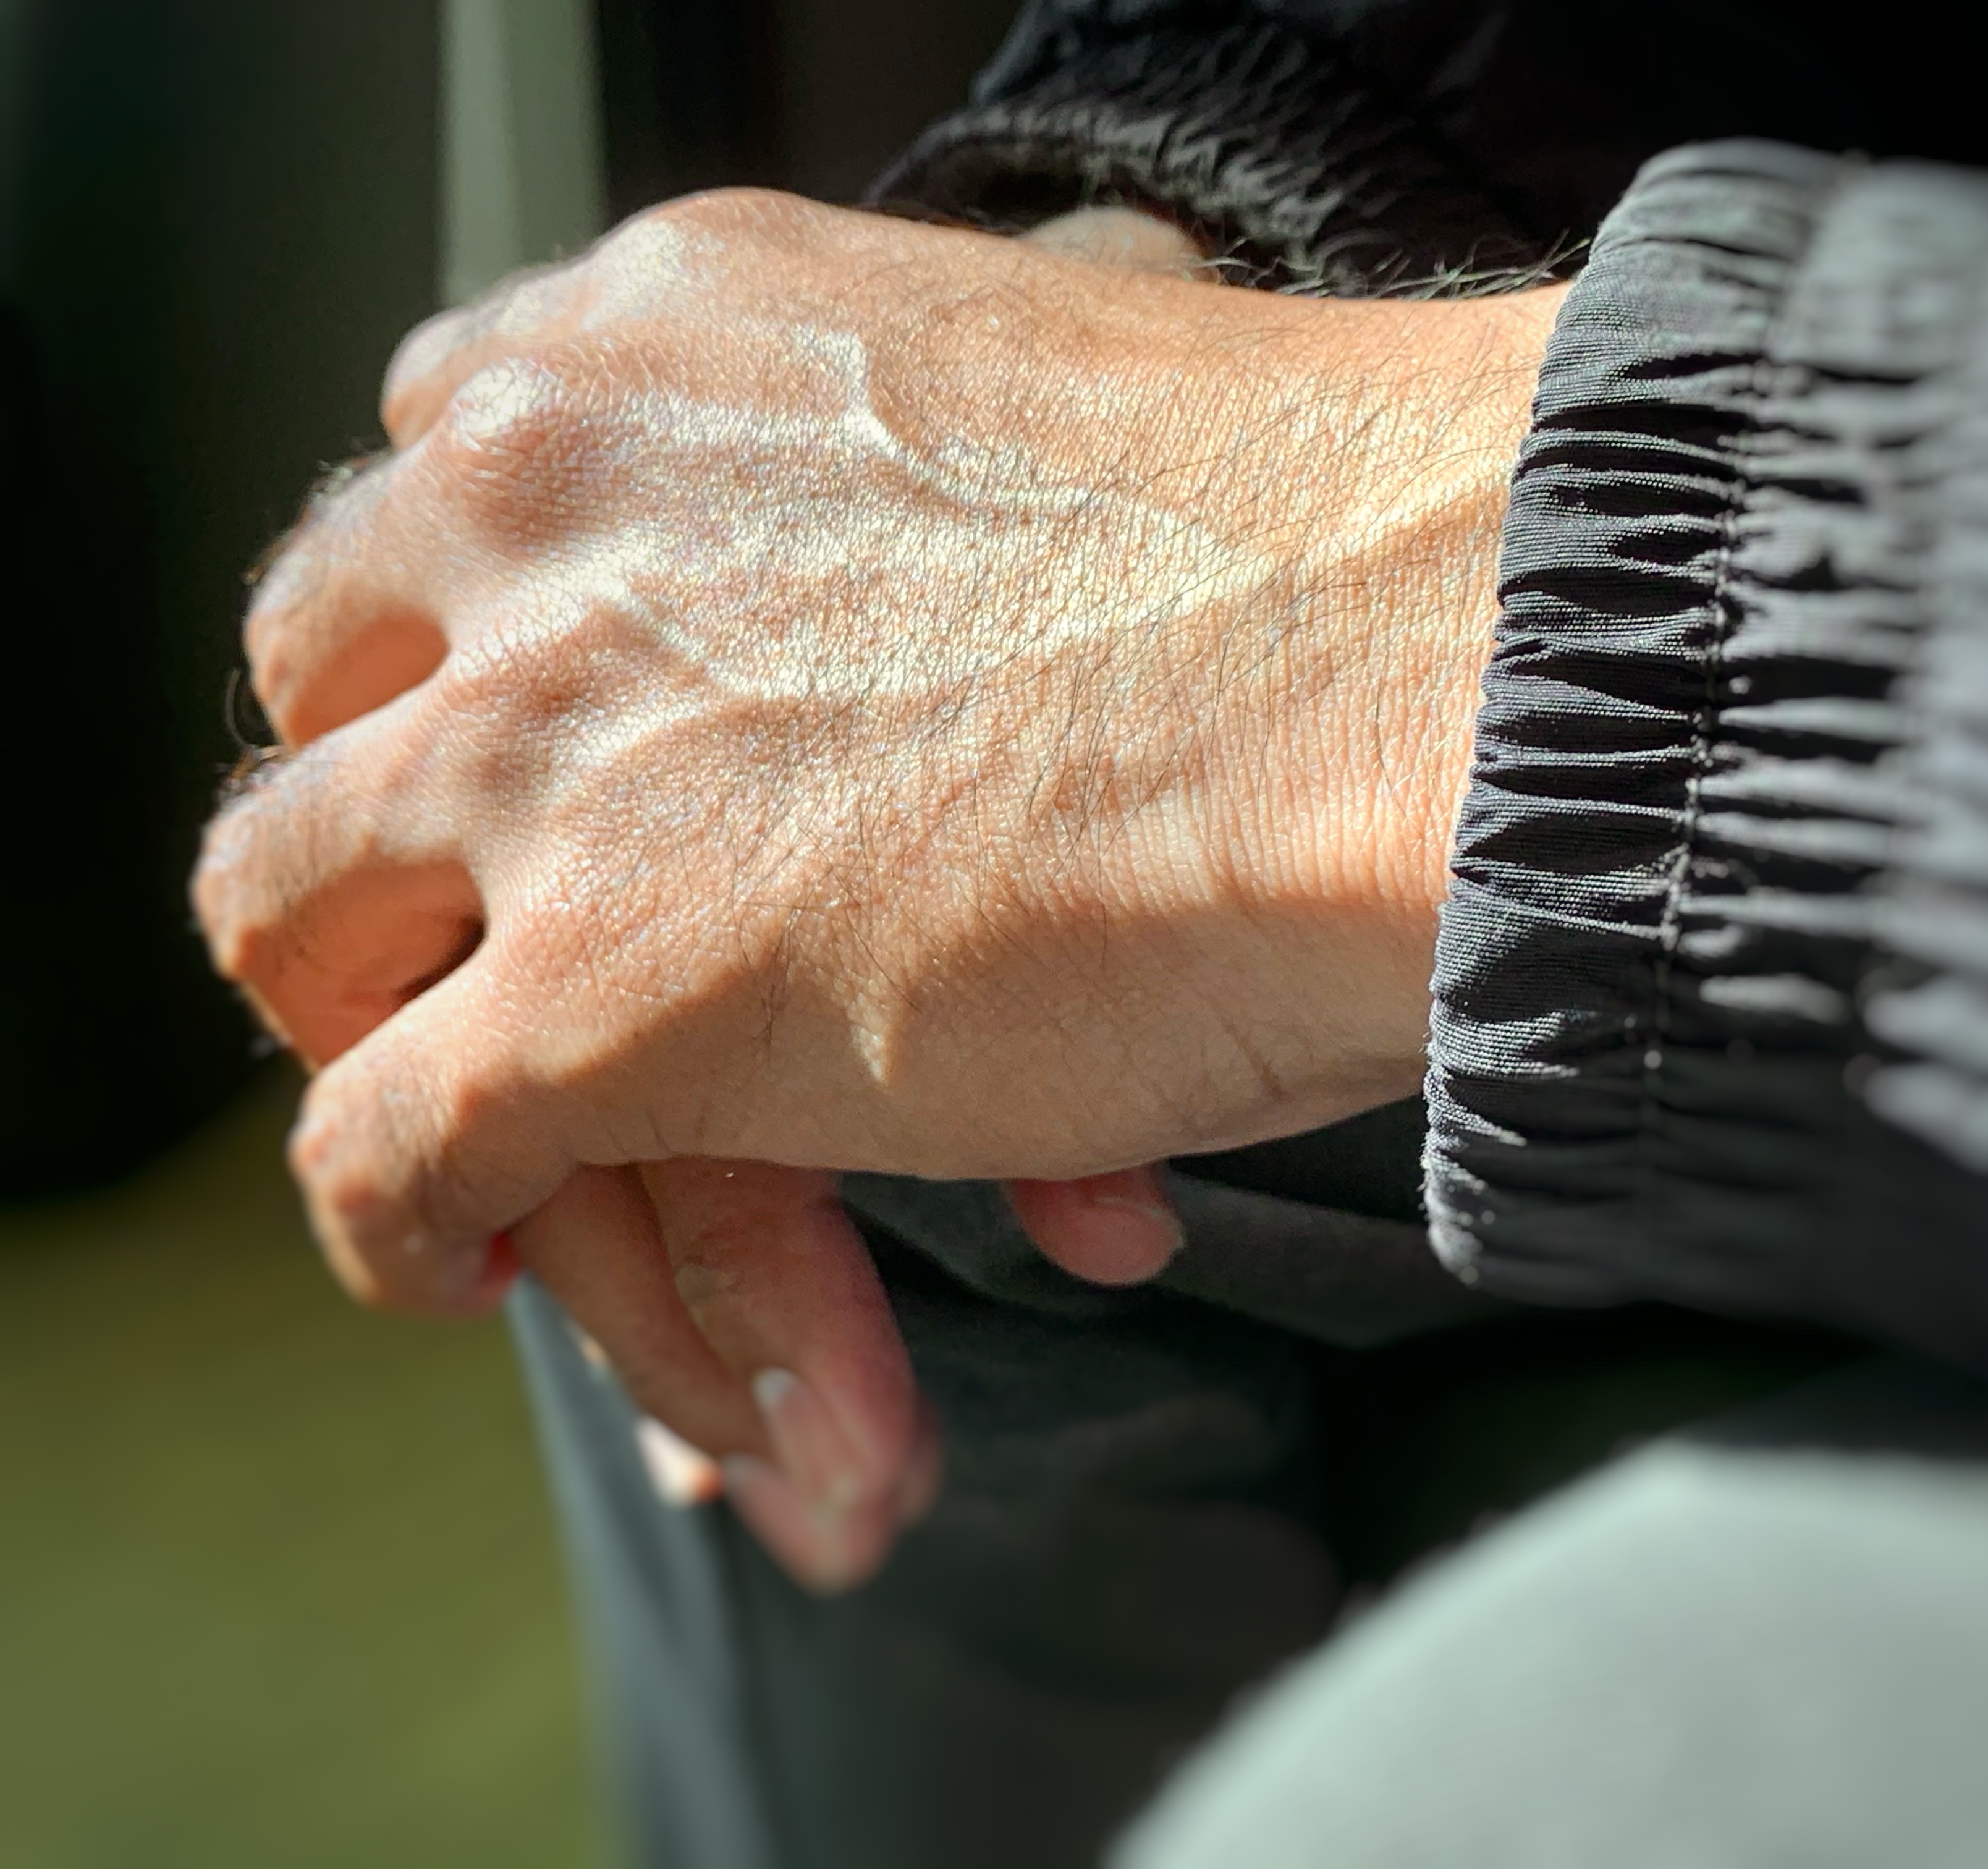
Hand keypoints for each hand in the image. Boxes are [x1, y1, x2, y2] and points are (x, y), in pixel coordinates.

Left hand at [194, 190, 1556, 1578]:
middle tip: (495, 977)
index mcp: (669, 329)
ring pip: (309, 927)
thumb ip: (847, 531)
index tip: (543, 806)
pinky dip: (405, 1226)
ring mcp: (556, 743)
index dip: (482, 694)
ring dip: (422, 1055)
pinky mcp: (606, 992)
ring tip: (530, 1172)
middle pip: (347, 719)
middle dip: (416, 867)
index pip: (443, 529)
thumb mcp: (1017, 454)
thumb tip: (834, 689)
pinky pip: (377, 1145)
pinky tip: (460, 1267)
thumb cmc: (1351, 571)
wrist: (1470, 665)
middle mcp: (554, 497)